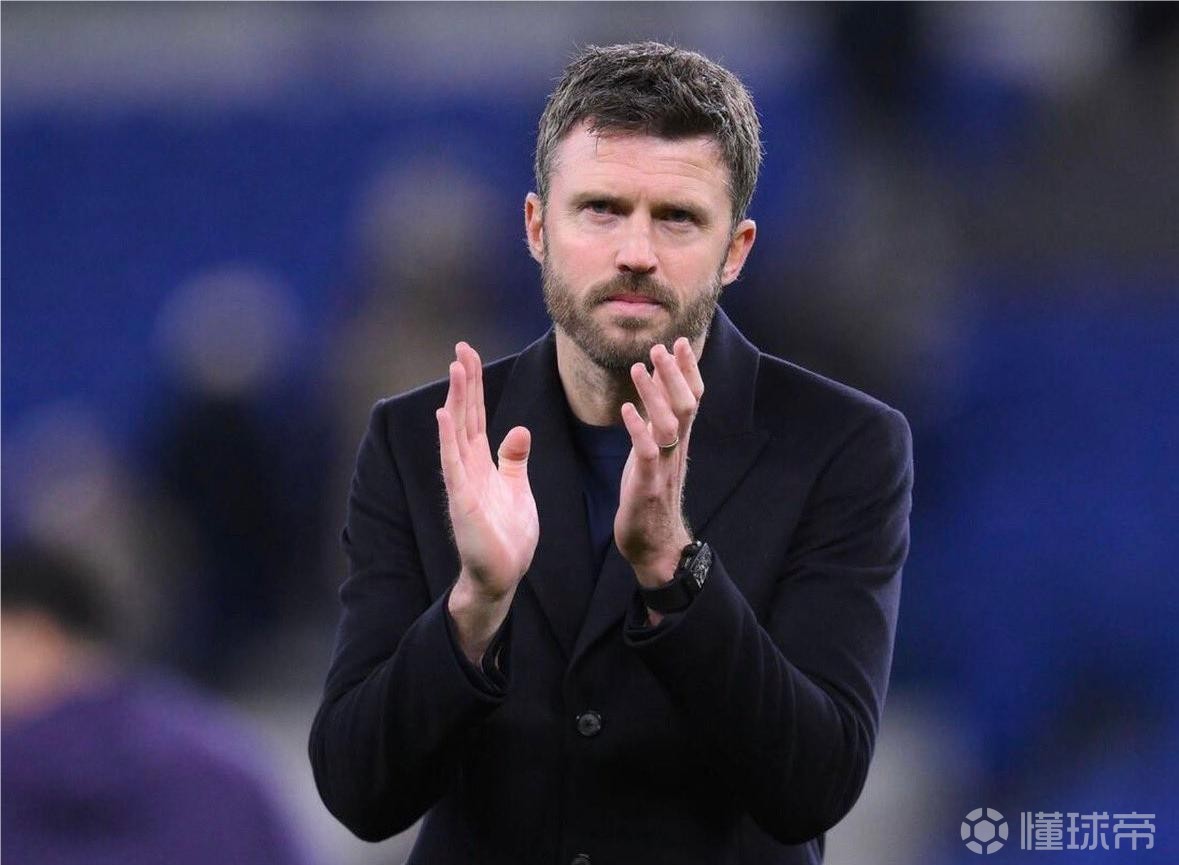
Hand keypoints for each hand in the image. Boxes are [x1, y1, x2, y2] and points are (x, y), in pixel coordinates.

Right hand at [437, 343, 537, 661]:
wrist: (503, 575)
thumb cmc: (508, 536)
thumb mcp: (518, 489)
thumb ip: (514, 459)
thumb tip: (518, 428)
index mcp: (481, 463)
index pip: (475, 416)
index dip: (473, 386)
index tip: (469, 356)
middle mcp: (467, 467)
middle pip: (465, 416)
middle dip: (464, 382)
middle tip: (461, 348)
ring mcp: (463, 483)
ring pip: (458, 433)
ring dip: (456, 400)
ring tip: (455, 369)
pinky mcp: (463, 501)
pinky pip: (453, 464)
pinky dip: (448, 439)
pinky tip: (444, 415)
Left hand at [615, 338, 703, 588]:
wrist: (655, 545)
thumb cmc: (652, 496)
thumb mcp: (655, 453)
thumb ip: (657, 422)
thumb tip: (654, 388)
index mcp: (679, 442)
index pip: (692, 398)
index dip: (688, 370)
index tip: (681, 341)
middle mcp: (677, 450)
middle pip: (686, 404)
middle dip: (674, 374)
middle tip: (661, 346)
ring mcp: (664, 467)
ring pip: (669, 424)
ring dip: (654, 394)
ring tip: (638, 368)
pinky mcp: (648, 485)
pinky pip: (647, 453)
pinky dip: (638, 429)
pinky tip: (626, 410)